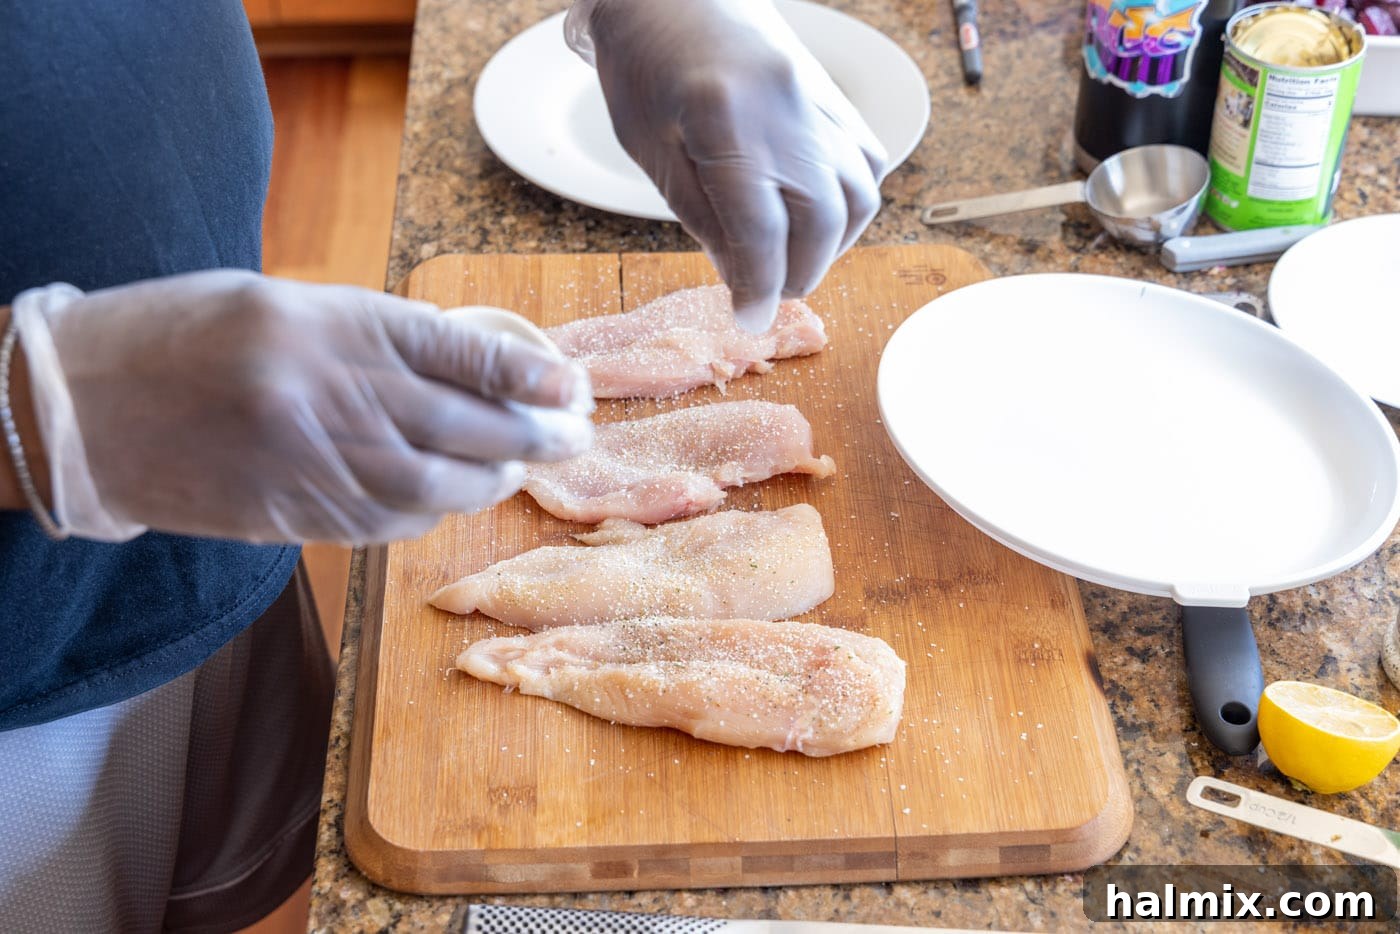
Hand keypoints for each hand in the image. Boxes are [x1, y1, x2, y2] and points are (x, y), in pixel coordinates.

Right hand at [10, 271, 592, 543]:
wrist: (82, 410)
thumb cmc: (183, 336)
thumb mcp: (285, 305)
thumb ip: (374, 336)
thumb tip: (466, 370)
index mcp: (326, 325)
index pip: (457, 350)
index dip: (525, 372)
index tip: (570, 383)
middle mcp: (327, 395)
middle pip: (463, 425)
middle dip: (531, 434)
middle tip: (573, 435)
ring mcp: (310, 462)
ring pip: (435, 487)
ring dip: (489, 481)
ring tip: (519, 468)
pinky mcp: (292, 514)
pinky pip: (386, 523)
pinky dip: (430, 514)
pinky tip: (450, 499)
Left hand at [567, 0, 886, 331]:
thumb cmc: (645, 66)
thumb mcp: (652, 152)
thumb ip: (703, 216)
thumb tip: (746, 276)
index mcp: (725, 120)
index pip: (760, 230)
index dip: (759, 286)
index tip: (752, 318)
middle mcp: (786, 108)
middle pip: (821, 219)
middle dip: (798, 272)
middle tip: (768, 292)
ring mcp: (819, 97)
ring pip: (857, 194)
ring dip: (832, 244)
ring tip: (793, 260)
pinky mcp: (833, 93)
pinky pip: (866, 160)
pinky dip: (850, 201)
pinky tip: (817, 217)